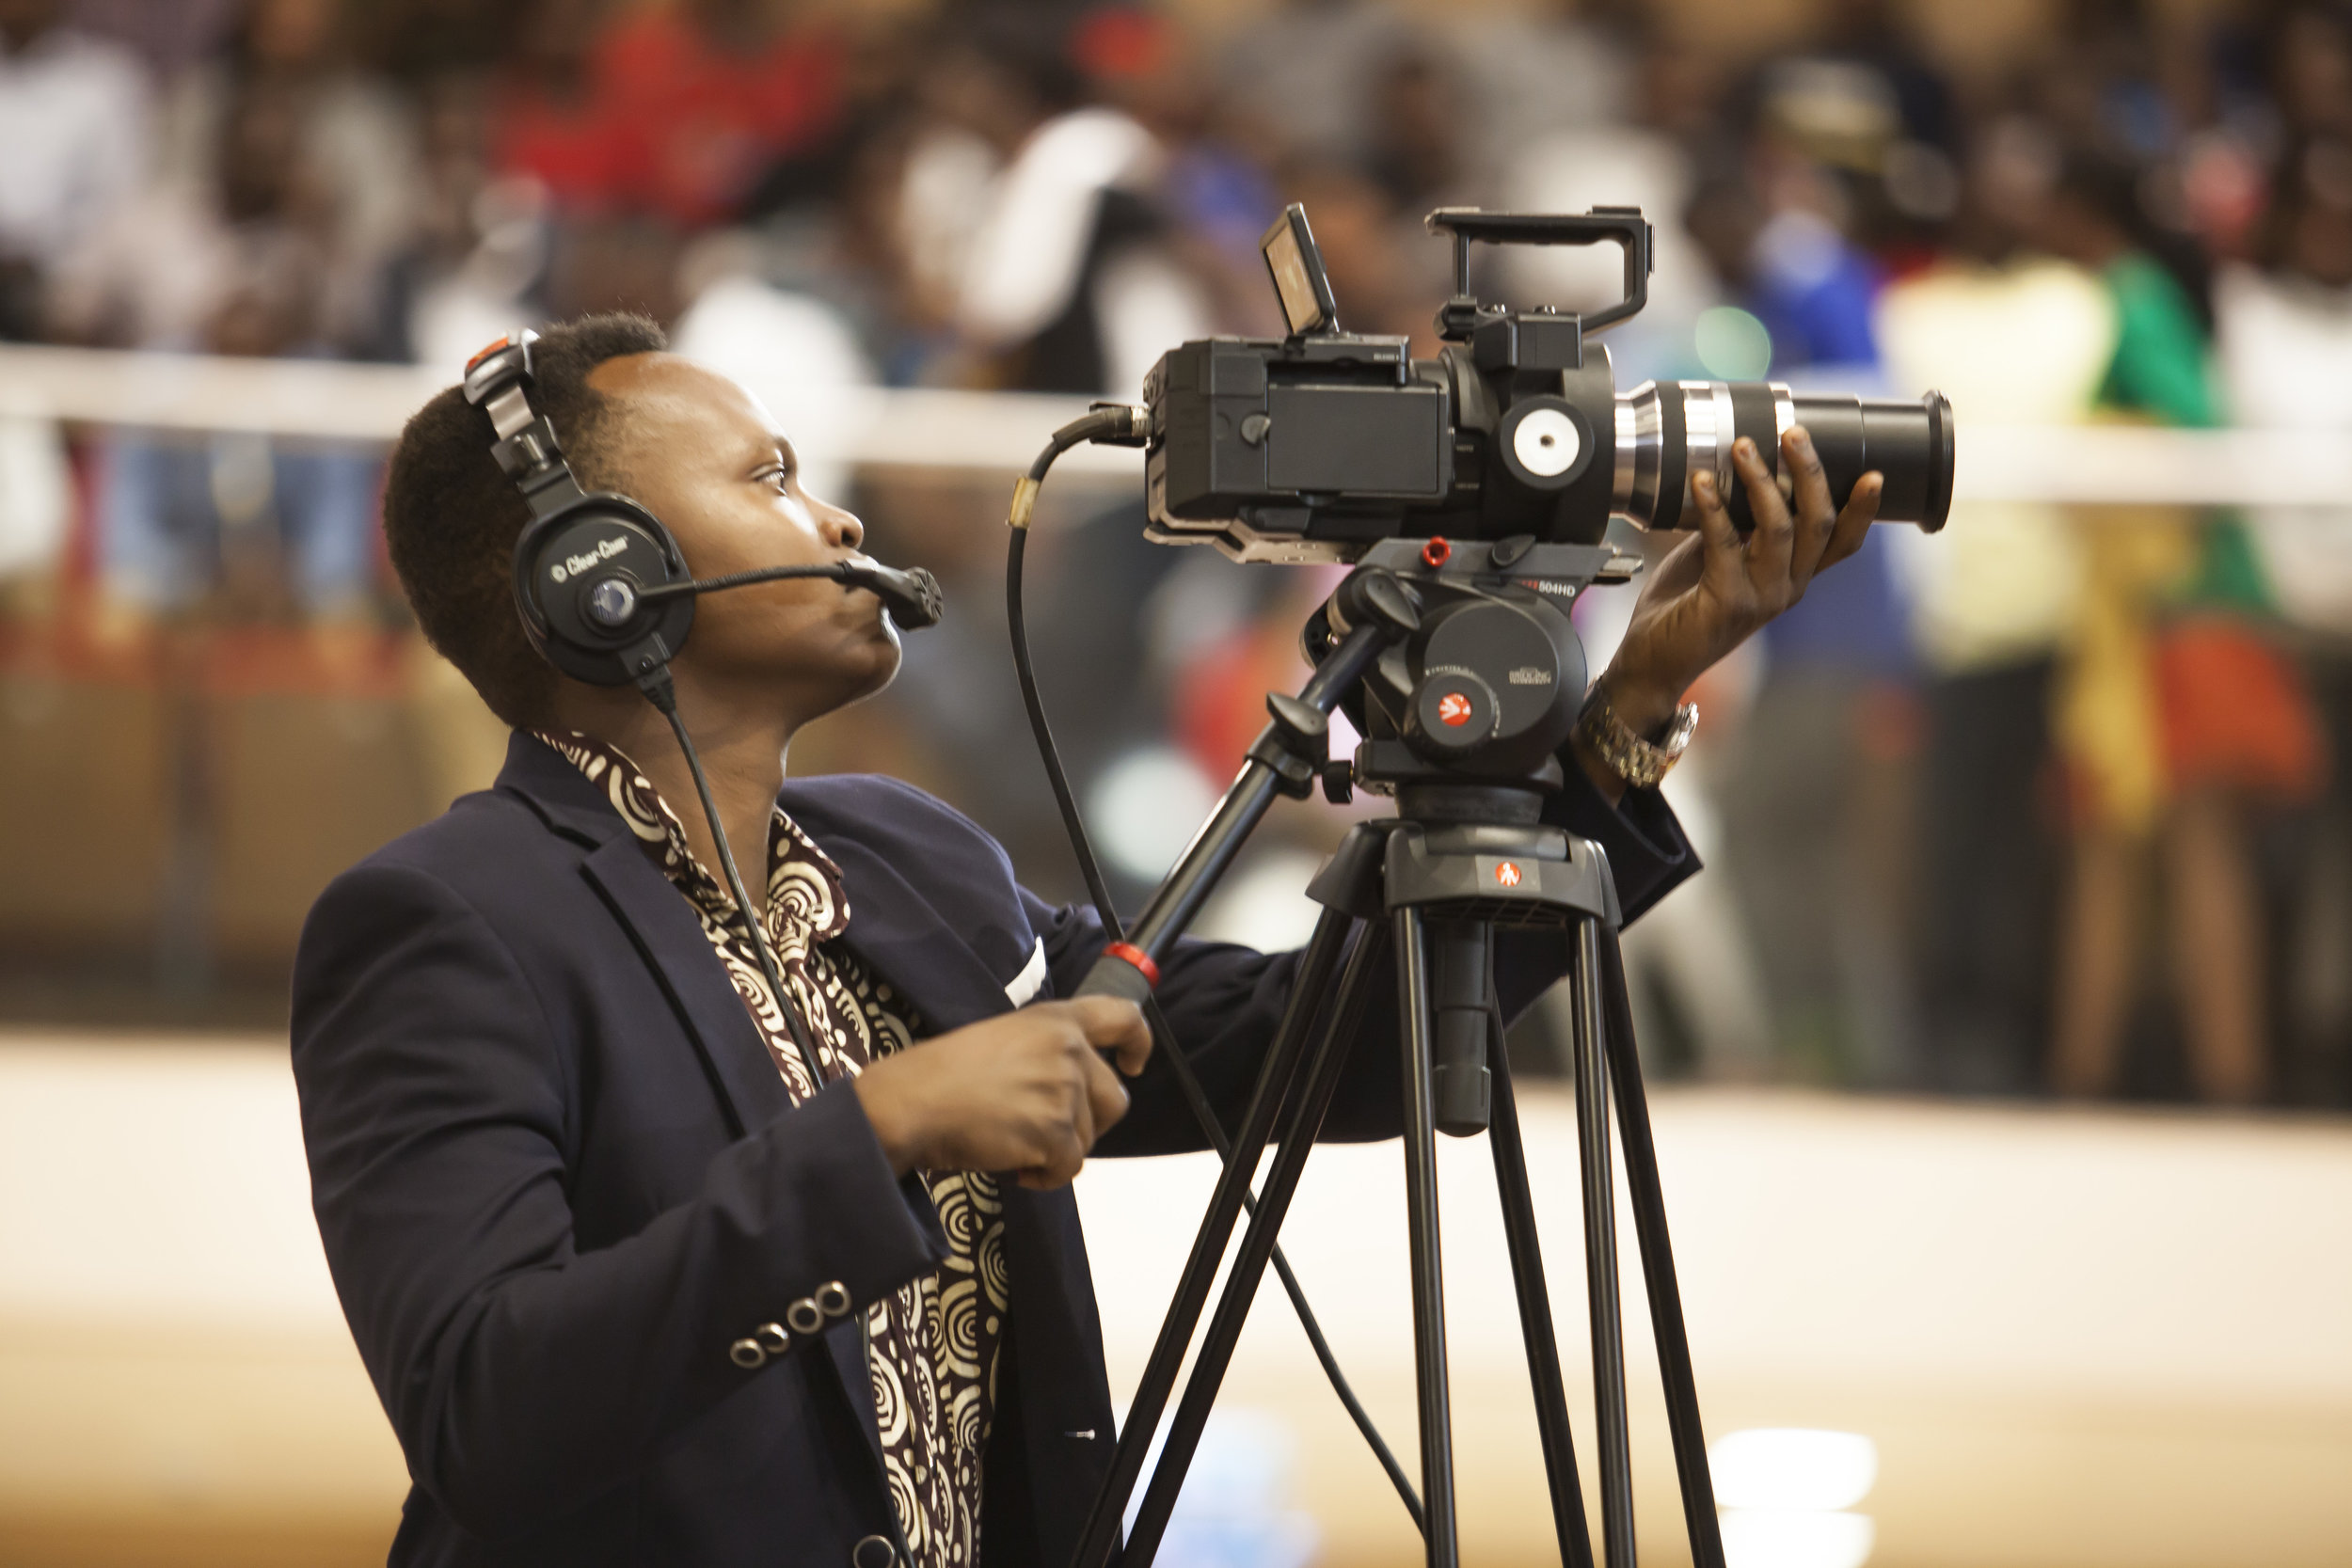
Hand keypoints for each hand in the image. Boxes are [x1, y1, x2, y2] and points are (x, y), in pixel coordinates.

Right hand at [851, 997, 1151, 1188]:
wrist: (914, 1101)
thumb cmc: (942, 1073)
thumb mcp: (1003, 1038)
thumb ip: (1046, 1051)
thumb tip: (1070, 1086)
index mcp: (1055, 1019)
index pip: (1123, 1018)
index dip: (1138, 1042)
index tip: (1134, 1063)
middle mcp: (1068, 1049)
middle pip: (1113, 1097)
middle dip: (1087, 1122)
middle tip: (1045, 1130)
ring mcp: (1065, 1089)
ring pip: (1090, 1137)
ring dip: (1058, 1150)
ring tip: (1015, 1144)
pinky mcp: (1055, 1130)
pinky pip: (1070, 1167)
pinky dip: (1046, 1176)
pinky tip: (1015, 1166)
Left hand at [1573, 427, 1881, 799]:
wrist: (1653, 659)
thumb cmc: (1685, 604)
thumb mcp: (1720, 554)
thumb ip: (1739, 521)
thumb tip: (1744, 470)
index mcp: (1794, 576)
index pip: (1842, 543)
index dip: (1863, 510)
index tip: (1874, 474)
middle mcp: (1788, 588)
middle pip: (1817, 523)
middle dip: (1809, 473)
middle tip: (1792, 434)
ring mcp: (1763, 598)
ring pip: (1777, 527)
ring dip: (1760, 481)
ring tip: (1741, 447)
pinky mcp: (1730, 602)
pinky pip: (1726, 543)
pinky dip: (1714, 506)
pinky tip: (1702, 481)